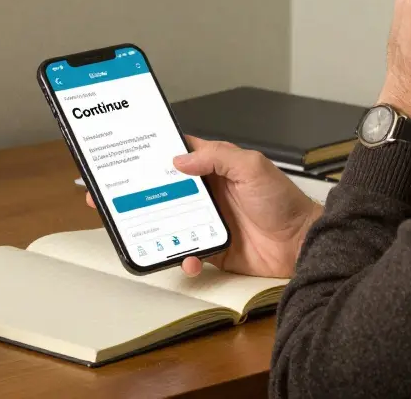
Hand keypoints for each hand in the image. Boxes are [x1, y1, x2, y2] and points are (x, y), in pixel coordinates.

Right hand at [86, 137, 320, 277]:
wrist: (302, 243)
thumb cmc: (283, 201)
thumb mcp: (252, 167)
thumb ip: (217, 157)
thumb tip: (180, 158)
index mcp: (214, 167)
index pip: (176, 152)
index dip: (151, 152)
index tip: (125, 152)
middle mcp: (206, 192)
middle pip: (162, 189)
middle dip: (134, 193)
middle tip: (107, 196)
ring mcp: (207, 221)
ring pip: (168, 222)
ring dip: (152, 228)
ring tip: (136, 230)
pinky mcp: (212, 248)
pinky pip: (188, 252)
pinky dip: (184, 257)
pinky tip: (189, 257)